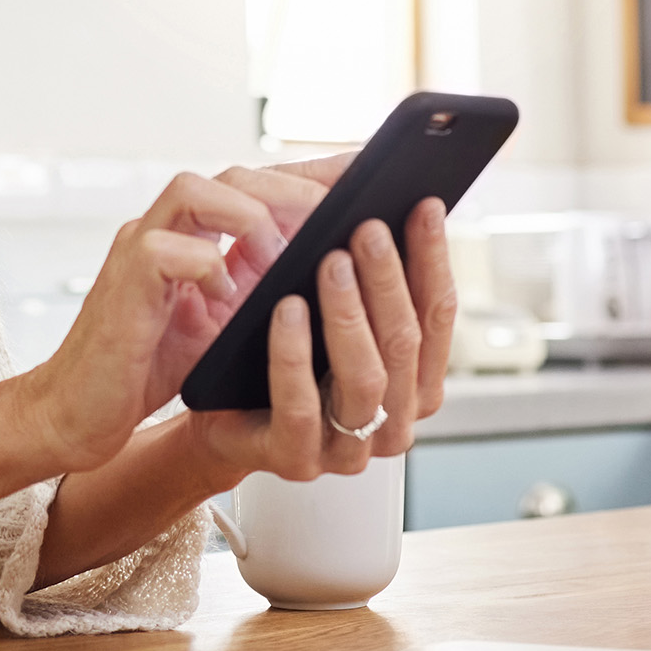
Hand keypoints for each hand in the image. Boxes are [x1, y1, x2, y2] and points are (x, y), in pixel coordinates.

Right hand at [16, 166, 325, 473]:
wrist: (79, 411)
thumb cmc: (150, 367)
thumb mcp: (223, 323)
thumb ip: (259, 287)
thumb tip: (332, 271)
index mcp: (194, 235)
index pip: (258, 184)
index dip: (312, 174)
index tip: (368, 175)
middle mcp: (165, 229)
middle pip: (233, 175)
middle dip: (293, 187)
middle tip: (341, 213)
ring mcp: (138, 250)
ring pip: (194, 191)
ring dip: (250, 217)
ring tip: (285, 255)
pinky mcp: (122, 284)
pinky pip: (164, 252)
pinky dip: (205, 267)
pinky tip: (228, 297)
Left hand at [185, 196, 455, 482]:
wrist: (212, 412)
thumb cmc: (273, 348)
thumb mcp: (321, 302)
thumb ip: (360, 262)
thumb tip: (378, 189)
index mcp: (413, 383)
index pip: (437, 316)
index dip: (433, 259)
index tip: (424, 206)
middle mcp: (392, 421)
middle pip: (404, 344)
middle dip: (388, 280)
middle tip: (367, 228)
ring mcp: (347, 450)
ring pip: (365, 379)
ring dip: (349, 314)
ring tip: (330, 262)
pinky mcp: (295, 460)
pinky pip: (300, 406)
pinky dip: (295, 354)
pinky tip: (286, 309)